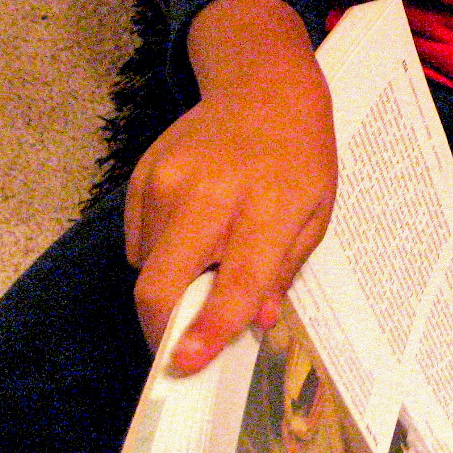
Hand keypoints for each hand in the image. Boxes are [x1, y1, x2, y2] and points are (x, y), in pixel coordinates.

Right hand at [124, 0, 336, 373]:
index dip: (210, 327)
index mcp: (266, 204)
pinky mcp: (141, 175)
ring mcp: (166, 181)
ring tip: (208, 255)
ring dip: (170, 284)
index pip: (235, 278)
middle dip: (164, 329)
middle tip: (184, 345)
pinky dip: (159, 253)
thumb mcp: (315, 214)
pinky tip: (193, 226)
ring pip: (147, 269)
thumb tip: (254, 322)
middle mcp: (208, 192)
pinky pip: (137, 242)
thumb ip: (283, 270)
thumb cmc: (299, 157)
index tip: (187, 364)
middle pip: (161, 284)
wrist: (262, 88)